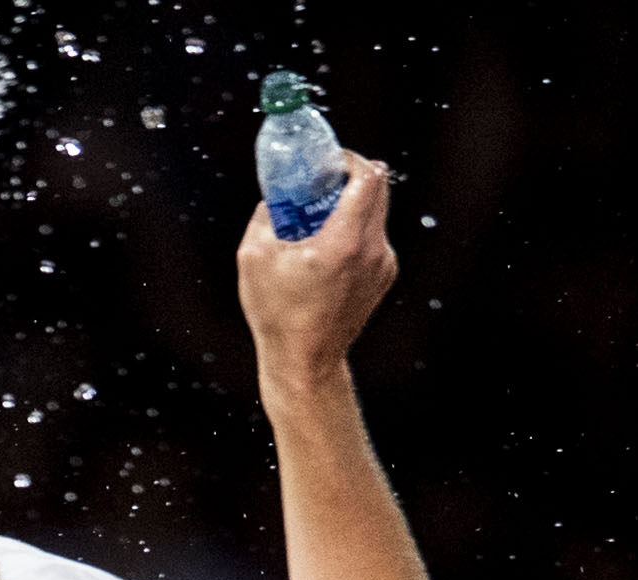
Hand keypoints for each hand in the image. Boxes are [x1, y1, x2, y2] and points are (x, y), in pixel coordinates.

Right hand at [238, 153, 395, 392]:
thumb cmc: (277, 315)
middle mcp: (372, 249)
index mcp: (344, 241)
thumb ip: (266, 217)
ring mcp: (383, 264)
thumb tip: (276, 196)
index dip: (349, 160)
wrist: (305, 360)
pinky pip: (374, 238)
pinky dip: (353, 233)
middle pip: (379, 188)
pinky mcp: (384, 276)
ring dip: (351, 207)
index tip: (328, 161)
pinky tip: (325, 252)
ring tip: (317, 223)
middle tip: (322, 182)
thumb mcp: (253, 258)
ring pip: (376, 213)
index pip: (368, 177)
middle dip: (351, 177)